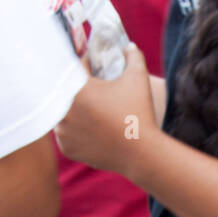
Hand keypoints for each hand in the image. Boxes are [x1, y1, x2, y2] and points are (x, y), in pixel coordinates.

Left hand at [55, 45, 157, 179]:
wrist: (142, 155)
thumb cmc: (140, 114)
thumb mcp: (138, 77)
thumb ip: (132, 55)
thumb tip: (129, 47)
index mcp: (75, 89)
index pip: (73, 67)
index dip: (84, 66)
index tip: (94, 69)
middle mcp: (63, 110)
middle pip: (64, 91)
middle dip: (77, 89)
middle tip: (93, 93)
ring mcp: (63, 131)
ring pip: (61, 112)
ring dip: (72, 109)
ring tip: (90, 111)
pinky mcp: (67, 148)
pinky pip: (64, 133)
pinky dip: (73, 130)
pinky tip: (87, 128)